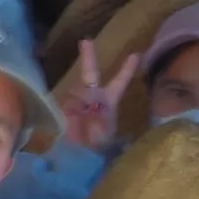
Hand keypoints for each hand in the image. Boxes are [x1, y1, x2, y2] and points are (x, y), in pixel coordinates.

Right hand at [60, 38, 139, 152]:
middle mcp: (93, 97)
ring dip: (82, 97)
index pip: (119, 81)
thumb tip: (90, 100)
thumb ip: (99, 114)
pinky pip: (67, 100)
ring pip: (78, 89)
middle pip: (91, 73)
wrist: (78, 157)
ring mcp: (77, 101)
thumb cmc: (97, 146)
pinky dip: (71, 106)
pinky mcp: (63, 108)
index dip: (126, 69)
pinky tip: (73, 116)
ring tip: (84, 115)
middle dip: (88, 57)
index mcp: (109, 101)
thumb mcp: (105, 131)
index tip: (135, 54)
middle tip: (85, 40)